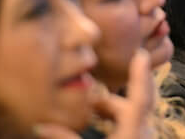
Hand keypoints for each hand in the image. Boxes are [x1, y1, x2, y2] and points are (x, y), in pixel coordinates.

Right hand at [34, 49, 154, 138]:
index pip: (140, 98)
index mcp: (133, 135)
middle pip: (135, 107)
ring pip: (134, 120)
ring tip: (92, 115)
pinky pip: (134, 132)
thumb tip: (39, 126)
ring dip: (115, 114)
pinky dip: (120, 126)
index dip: (141, 75)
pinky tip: (102, 131)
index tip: (141, 54)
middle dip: (112, 100)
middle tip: (90, 99)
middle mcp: (145, 138)